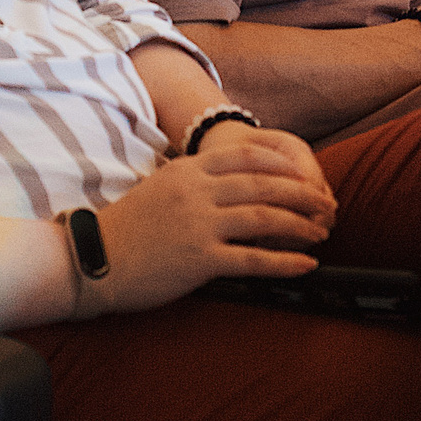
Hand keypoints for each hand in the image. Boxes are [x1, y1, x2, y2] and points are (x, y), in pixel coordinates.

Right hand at [91, 129, 333, 311]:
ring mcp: (199, 224)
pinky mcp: (199, 259)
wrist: (92, 258)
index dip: (284, 165)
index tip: (306, 175)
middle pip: (266, 185)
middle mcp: (198, 191)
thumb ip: (197, 180)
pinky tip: (305, 264)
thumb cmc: (127, 227)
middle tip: (327, 205)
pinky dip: (285, 262)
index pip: (249, 156)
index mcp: (190, 170)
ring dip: (301, 225)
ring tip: (322, 232)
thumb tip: (237, 184)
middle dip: (303, 195)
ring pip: (266, 218)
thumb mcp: (162, 186)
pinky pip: (253, 259)